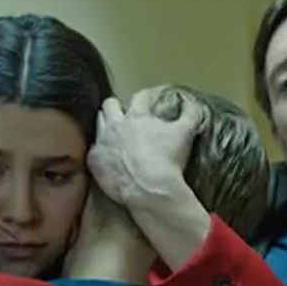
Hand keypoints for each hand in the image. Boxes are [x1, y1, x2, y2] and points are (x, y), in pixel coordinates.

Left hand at [87, 88, 202, 206]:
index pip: (140, 97)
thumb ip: (190, 115)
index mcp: (138, 115)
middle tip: (125, 117)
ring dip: (106, 126)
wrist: (148, 188)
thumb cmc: (168, 159)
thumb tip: (193, 105)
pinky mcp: (94, 161)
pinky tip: (108, 160)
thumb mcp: (185, 133)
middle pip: (110, 105)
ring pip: (98, 124)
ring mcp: (102, 142)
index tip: (151, 102)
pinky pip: (93, 152)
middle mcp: (116, 124)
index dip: (147, 98)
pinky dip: (101, 154)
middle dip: (117, 108)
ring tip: (114, 136)